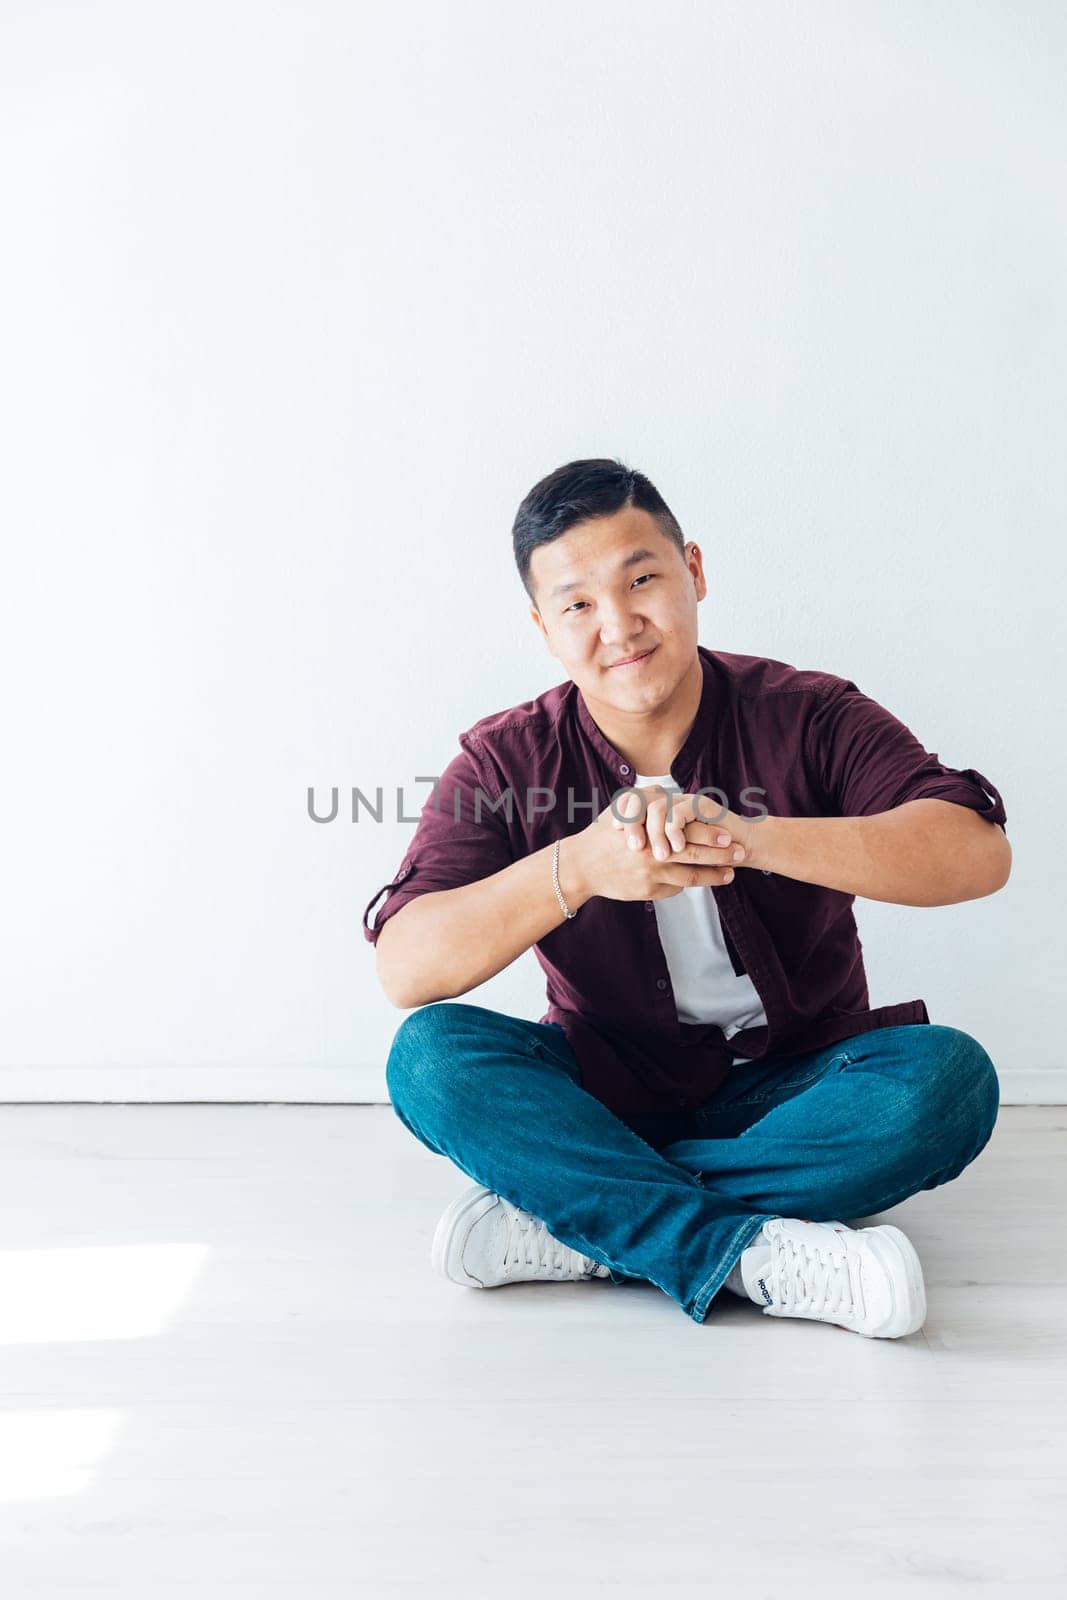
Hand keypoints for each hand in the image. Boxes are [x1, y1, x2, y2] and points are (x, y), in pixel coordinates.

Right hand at [567, 787, 754, 905]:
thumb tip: (676, 798)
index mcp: (649, 830)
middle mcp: (652, 853)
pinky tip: (704, 880)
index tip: (730, 835)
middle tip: (741, 854)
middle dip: (722, 855)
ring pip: (691, 877)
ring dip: (714, 875)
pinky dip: (690, 883)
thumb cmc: (604, 834)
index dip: (712, 833)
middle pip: (696, 855)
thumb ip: (650, 800)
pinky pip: (675, 888)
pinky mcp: (649, 892)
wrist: (582, 866)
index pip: (688, 831)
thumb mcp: (623, 809)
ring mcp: (652, 875)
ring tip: (731, 873)